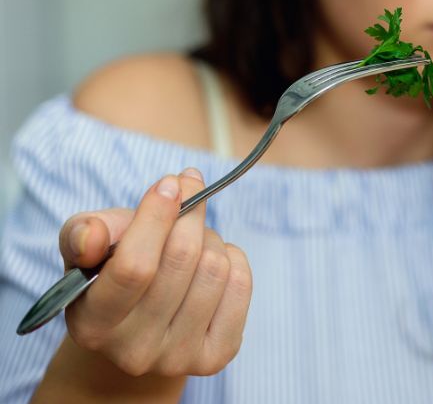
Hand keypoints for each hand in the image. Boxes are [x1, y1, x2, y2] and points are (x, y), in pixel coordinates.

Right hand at [58, 168, 252, 377]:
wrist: (138, 326)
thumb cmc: (112, 272)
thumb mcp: (86, 248)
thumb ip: (83, 233)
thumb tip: (94, 235)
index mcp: (93, 323)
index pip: (134, 267)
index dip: (157, 217)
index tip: (171, 184)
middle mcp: (134, 350)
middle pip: (183, 259)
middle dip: (189, 214)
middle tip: (187, 196)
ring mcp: (177, 358)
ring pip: (215, 267)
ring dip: (209, 238)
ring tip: (193, 239)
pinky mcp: (215, 356)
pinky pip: (241, 284)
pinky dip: (232, 257)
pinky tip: (212, 260)